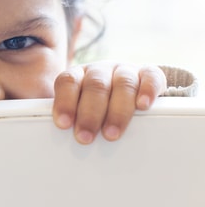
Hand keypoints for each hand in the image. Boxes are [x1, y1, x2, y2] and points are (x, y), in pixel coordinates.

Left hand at [52, 62, 166, 143]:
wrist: (129, 86)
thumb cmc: (96, 105)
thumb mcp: (79, 107)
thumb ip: (69, 117)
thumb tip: (56, 135)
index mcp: (79, 75)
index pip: (68, 82)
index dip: (65, 102)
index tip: (63, 124)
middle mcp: (101, 70)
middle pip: (95, 85)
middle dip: (89, 113)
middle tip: (85, 137)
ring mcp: (124, 70)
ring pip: (122, 83)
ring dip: (117, 111)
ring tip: (111, 134)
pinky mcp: (148, 74)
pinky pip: (150, 76)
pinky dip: (147, 90)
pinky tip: (142, 106)